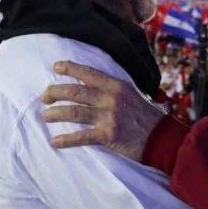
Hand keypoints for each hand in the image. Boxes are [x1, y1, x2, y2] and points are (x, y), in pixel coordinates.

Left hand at [41, 60, 165, 160]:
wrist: (162, 137)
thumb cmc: (147, 116)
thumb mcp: (132, 94)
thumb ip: (113, 90)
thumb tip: (92, 87)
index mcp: (116, 85)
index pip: (89, 73)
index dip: (70, 68)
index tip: (56, 67)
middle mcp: (110, 98)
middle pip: (75, 92)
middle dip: (55, 92)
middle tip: (45, 97)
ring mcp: (108, 117)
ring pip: (74, 112)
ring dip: (55, 114)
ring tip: (45, 116)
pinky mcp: (108, 135)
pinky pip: (81, 137)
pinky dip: (65, 140)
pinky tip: (54, 142)